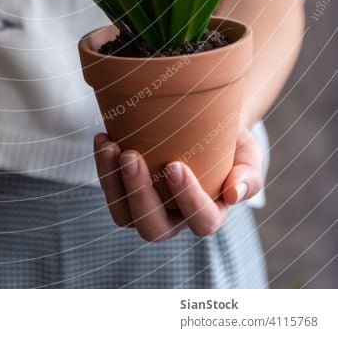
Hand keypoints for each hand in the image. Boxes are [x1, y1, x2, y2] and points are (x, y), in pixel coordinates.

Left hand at [94, 125, 263, 241]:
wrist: (206, 123)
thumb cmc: (231, 142)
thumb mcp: (248, 154)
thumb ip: (249, 175)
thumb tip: (234, 195)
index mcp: (209, 214)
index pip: (201, 220)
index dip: (187, 198)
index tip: (176, 165)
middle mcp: (175, 219)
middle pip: (153, 228)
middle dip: (139, 195)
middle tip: (132, 156)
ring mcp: (148, 207)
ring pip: (124, 215)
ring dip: (112, 183)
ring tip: (110, 147)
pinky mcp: (126, 191)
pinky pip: (110, 189)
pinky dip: (103, 166)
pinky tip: (103, 138)